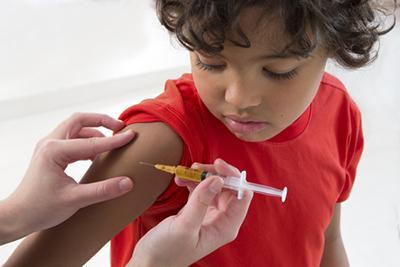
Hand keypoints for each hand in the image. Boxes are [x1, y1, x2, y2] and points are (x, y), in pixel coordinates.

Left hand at [0, 113, 135, 244]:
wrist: (18, 216)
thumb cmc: (40, 208)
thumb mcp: (75, 200)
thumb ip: (103, 190)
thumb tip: (127, 182)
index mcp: (55, 150)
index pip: (92, 142)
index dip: (114, 140)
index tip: (132, 136)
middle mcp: (50, 143)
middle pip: (79, 120)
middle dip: (101, 121)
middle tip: (120, 127)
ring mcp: (49, 147)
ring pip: (75, 128)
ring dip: (95, 130)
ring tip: (112, 139)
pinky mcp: (51, 154)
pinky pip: (72, 139)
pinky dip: (88, 141)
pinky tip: (98, 155)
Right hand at [127, 159, 252, 266]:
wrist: (149, 262)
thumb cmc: (167, 252)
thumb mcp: (184, 227)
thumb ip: (201, 202)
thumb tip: (217, 179)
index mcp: (226, 226)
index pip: (242, 195)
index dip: (233, 177)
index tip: (216, 165)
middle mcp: (221, 220)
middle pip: (228, 187)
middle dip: (213, 174)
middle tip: (196, 166)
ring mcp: (209, 215)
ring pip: (213, 186)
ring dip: (200, 176)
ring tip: (183, 173)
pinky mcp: (196, 211)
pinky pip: (200, 190)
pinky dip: (191, 182)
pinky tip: (179, 180)